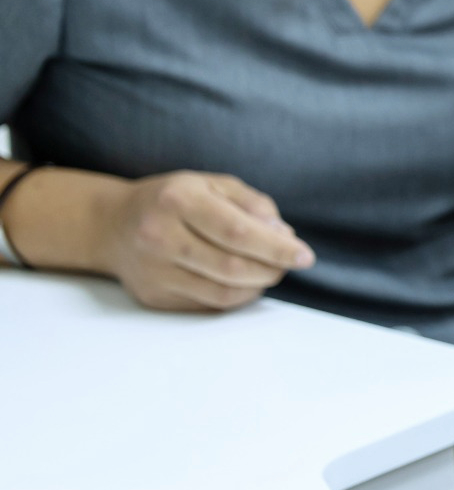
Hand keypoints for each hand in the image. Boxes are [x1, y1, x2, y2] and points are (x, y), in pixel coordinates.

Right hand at [97, 171, 312, 311]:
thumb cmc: (174, 199)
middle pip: (231, 266)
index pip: (238, 232)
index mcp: (177, 200)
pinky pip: (208, 304)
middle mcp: (159, 236)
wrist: (111, 224)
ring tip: (270, 270)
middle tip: (289, 263)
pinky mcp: (153, 296)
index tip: (305, 256)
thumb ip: (253, 205)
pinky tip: (245, 281)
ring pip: (222, 291)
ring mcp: (153, 270)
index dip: (277, 247)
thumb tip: (283, 234)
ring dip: (258, 285)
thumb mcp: (213, 185)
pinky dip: (237, 296)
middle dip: (272, 268)